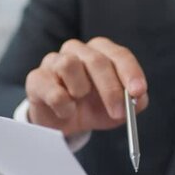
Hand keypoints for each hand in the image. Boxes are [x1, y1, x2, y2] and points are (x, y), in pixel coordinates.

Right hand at [26, 37, 148, 135]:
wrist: (63, 124)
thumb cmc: (92, 109)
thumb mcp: (119, 109)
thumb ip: (133, 102)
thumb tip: (138, 97)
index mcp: (101, 53)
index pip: (119, 54)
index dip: (130, 72)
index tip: (138, 91)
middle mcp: (77, 51)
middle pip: (96, 60)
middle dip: (111, 89)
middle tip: (118, 112)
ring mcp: (54, 62)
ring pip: (69, 65)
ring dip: (80, 90)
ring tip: (79, 103)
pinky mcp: (37, 78)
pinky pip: (52, 89)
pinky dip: (63, 105)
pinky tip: (66, 111)